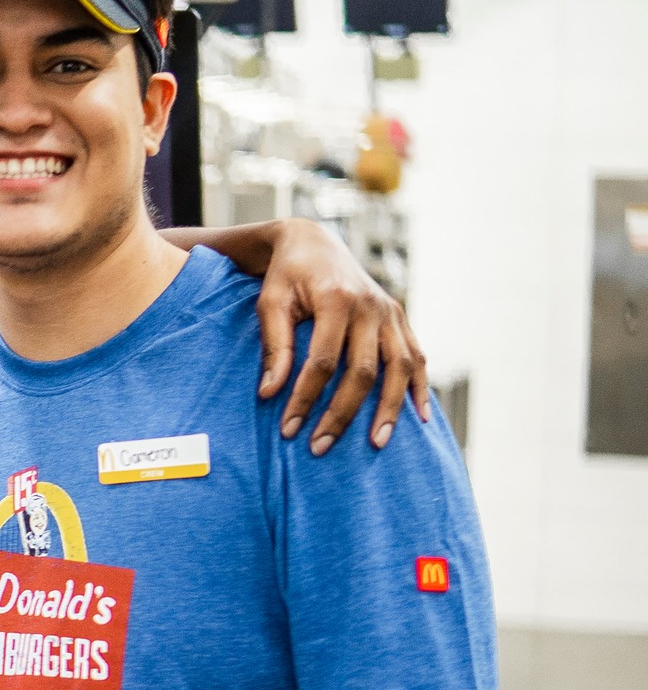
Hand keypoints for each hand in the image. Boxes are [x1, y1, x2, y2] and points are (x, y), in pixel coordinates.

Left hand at [255, 217, 429, 454]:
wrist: (314, 243)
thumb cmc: (286, 276)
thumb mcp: (270, 303)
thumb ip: (274, 347)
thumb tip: (270, 394)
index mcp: (337, 299)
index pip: (323, 362)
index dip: (305, 398)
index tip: (288, 429)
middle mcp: (371, 307)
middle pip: (364, 371)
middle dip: (342, 413)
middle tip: (320, 447)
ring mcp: (391, 313)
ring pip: (399, 368)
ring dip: (390, 409)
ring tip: (376, 443)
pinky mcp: (400, 318)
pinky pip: (417, 357)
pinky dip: (420, 388)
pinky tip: (420, 418)